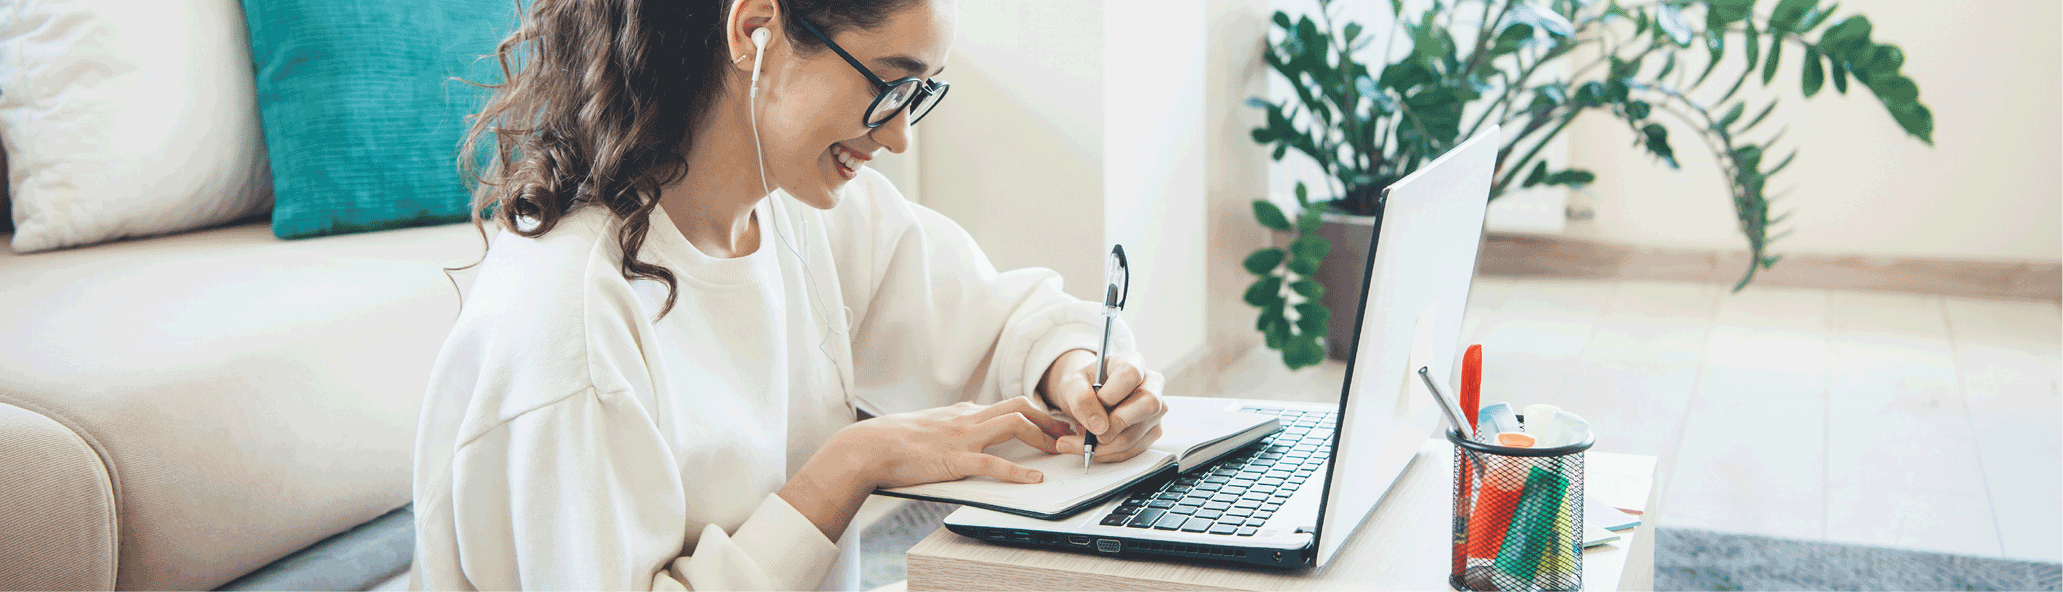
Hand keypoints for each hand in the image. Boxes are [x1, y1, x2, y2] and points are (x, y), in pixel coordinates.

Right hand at [825, 397, 1076, 488]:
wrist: (870, 446)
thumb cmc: (896, 439)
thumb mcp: (933, 423)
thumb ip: (956, 420)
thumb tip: (971, 414)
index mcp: (964, 412)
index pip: (1010, 404)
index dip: (1039, 412)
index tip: (1057, 423)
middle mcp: (968, 418)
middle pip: (1020, 406)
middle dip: (1050, 418)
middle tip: (1070, 433)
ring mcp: (963, 437)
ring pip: (1013, 424)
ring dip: (1042, 436)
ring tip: (1060, 450)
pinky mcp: (954, 459)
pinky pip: (992, 464)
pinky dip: (1018, 472)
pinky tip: (1034, 479)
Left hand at [1037, 349, 1166, 462]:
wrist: (1087, 398)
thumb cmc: (1083, 386)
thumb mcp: (1072, 385)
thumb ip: (1081, 399)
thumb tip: (1099, 427)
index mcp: (1132, 361)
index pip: (1131, 374)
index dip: (1112, 393)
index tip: (1097, 402)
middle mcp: (1151, 384)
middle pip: (1148, 404)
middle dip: (1116, 424)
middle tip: (1093, 431)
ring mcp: (1156, 409)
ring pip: (1138, 433)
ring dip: (1105, 446)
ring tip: (1079, 443)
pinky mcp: (1153, 430)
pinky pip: (1134, 449)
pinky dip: (1109, 454)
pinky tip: (1092, 448)